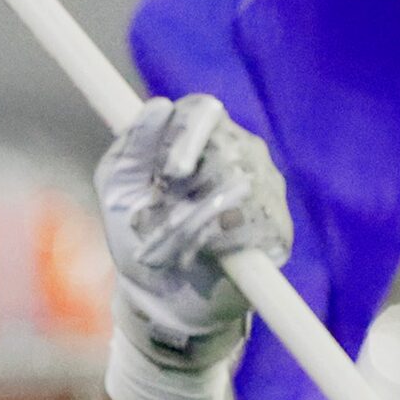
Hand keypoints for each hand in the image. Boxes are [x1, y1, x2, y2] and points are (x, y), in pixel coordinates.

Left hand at [95, 95, 292, 366]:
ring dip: (187, 227)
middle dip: (180, 196)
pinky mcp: (279, 226)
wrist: (160, 293)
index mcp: (201, 134)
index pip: (201, 110)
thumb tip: (158, 106)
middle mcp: (241, 151)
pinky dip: (215, 246)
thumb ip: (132, 147)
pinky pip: (252, 226)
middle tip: (151, 225)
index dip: (186, 136)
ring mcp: (266, 186)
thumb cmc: (138, 233)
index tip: (169, 173)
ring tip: (162, 250)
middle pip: (221, 151)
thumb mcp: (120, 189)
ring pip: (236, 190)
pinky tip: (200, 257)